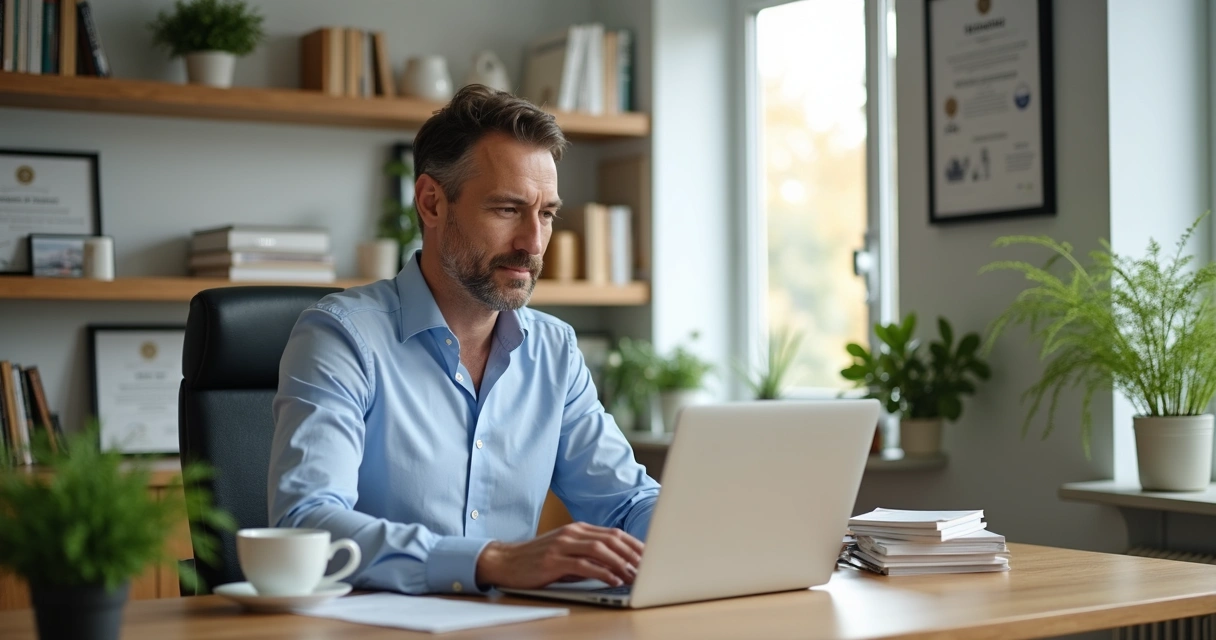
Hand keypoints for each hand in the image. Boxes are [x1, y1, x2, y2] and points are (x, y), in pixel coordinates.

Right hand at [476, 522, 643, 588]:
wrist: (506, 561)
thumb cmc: (539, 559)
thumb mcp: (567, 552)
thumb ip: (589, 554)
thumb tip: (619, 566)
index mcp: (578, 529)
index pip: (614, 534)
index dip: (634, 545)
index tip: (649, 557)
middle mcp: (572, 533)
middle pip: (611, 539)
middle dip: (633, 554)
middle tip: (648, 567)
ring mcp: (562, 545)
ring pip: (600, 550)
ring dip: (620, 563)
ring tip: (633, 576)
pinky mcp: (553, 561)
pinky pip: (583, 565)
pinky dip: (602, 572)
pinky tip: (613, 580)